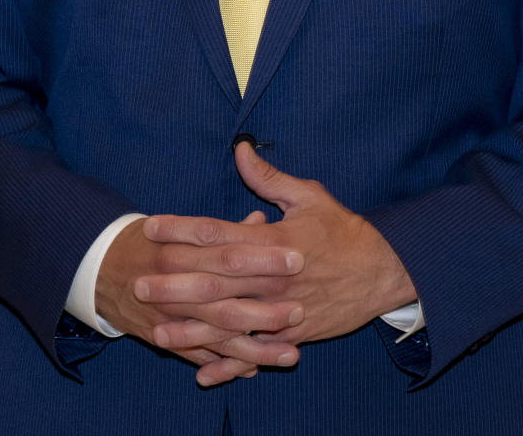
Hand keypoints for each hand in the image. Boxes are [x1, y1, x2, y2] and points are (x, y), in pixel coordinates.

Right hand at [95, 214, 302, 385]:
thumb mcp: (181, 225)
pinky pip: (198, 354)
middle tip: (300, 308)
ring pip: (216, 331)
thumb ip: (224, 227)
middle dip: (263, 303)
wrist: (99, 268)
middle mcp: (174, 279)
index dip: (262, 253)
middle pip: (224, 292)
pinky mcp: (164, 337)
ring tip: (291, 352)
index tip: (298, 256)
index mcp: (180, 244)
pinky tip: (256, 368)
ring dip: (254, 344)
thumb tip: (261, 220)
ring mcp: (169, 312)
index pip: (228, 248)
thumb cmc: (151, 241)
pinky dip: (226, 363)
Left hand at [141, 143, 417, 351]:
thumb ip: (269, 177)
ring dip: (191, 329)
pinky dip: (229, 366)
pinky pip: (256, 354)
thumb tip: (240, 149)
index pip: (218, 232)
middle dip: (174, 283)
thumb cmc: (344, 231)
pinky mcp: (293, 335)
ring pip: (229, 323)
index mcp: (273, 241)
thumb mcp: (310, 196)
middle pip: (215, 281)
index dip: (181, 229)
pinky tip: (202, 374)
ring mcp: (282, 311)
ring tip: (156, 331)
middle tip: (138, 283)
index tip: (151, 227)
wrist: (384, 272)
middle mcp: (272, 278)